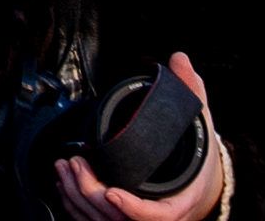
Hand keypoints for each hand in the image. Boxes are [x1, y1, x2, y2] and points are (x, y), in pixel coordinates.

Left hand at [55, 55, 221, 220]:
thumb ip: (190, 92)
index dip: (133, 209)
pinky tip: (65, 186)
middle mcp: (158, 215)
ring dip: (77, 198)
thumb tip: (179, 60)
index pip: (155, 216)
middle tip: (75, 163)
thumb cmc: (198, 155)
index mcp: (179, 199)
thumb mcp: (199, 123)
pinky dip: (77, 207)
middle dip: (90, 192)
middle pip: (119, 219)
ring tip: (65, 168)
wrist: (200, 181)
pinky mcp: (122, 218)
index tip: (112, 192)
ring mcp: (138, 220)